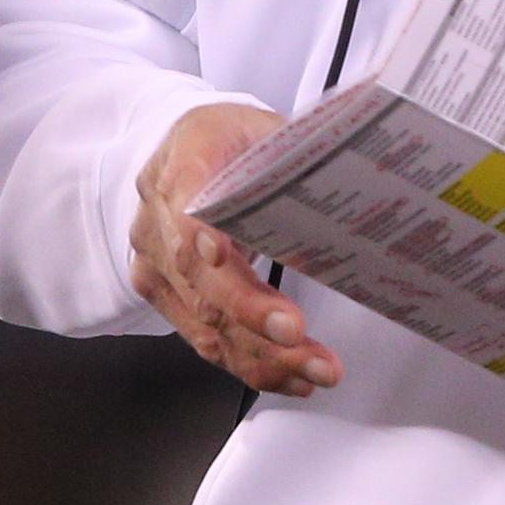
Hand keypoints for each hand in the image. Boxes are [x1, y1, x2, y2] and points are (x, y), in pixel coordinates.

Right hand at [131, 101, 341, 397]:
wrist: (185, 152)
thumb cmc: (233, 141)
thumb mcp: (265, 128)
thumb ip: (293, 154)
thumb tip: (350, 178)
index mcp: (186, 155)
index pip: (184, 192)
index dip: (197, 228)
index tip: (219, 253)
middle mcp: (158, 214)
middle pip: (197, 273)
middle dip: (249, 311)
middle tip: (296, 334)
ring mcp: (154, 260)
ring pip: (203, 317)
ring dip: (261, 353)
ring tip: (315, 370)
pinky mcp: (162, 295)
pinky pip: (204, 338)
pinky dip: (251, 364)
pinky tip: (292, 377)